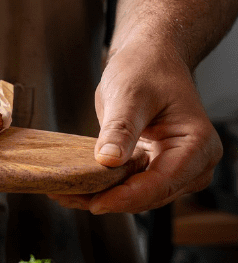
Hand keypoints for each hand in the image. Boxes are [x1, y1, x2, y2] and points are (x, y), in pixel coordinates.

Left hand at [48, 41, 221, 213]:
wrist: (148, 59)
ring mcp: (176, 168)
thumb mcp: (129, 95)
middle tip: (68, 196)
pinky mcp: (155, 168)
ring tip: (66, 193)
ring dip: (104, 196)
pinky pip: (131, 186)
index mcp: (197, 143)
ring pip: (140, 196)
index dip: (128, 196)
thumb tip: (109, 160)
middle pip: (151, 195)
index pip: (163, 182)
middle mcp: (194, 163)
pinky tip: (77, 186)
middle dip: (111, 199)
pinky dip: (105, 188)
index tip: (97, 203)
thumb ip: (120, 129)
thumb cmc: (146, 69)